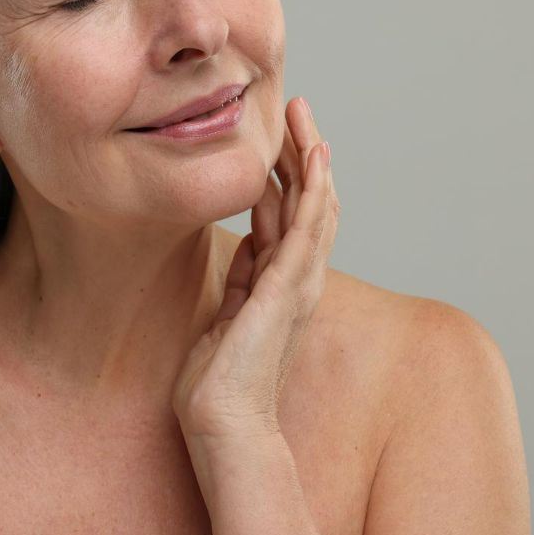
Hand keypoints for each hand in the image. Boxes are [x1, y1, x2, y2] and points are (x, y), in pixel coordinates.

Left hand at [172, 96, 340, 443]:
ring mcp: (298, 283)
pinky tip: (314, 156)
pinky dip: (314, 190)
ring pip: (315, 206)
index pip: (290, 215)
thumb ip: (242, 278)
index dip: (287, 173)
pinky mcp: (288, 288)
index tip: (277, 133)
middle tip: (295, 107)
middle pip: (310, 201)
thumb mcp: (227, 313)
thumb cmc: (218, 383)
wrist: (223, 426)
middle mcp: (297, 279)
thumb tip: (247, 242)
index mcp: (280, 283)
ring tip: (302, 116)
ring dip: (310, 158)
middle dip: (303, 153)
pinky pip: (309, 229)